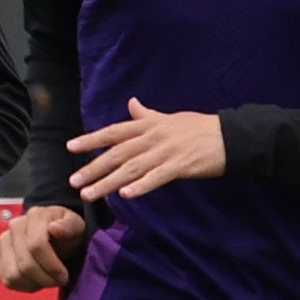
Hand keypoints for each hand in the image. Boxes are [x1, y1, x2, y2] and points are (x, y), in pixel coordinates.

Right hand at [0, 204, 88, 290]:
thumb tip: (55, 228)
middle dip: (45, 278)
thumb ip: (69, 226)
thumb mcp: (77, 227)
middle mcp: (16, 225)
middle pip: (25, 264)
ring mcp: (4, 240)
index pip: (37, 245)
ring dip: (34, 283)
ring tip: (47, 279)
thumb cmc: (67, 232)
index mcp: (35, 215)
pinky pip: (7, 280)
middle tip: (58, 280)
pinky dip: (24, 285)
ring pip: (13, 275)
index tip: (64, 276)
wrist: (56, 236)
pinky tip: (36, 279)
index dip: (51, 266)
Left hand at [67, 99, 224, 202]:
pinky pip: (156, 178)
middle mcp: (152, 137)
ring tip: (90, 195)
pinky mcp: (179, 166)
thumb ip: (146, 115)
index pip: (113, 132)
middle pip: (117, 153)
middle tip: (74, 181)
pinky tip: (125, 196)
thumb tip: (132, 104)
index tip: (71, 147)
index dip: (91, 139)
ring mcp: (165, 152)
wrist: (228, 136)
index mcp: (148, 124)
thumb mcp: (169, 118)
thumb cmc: (198, 128)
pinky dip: (140, 186)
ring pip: (131, 168)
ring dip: (108, 183)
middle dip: (93, 168)